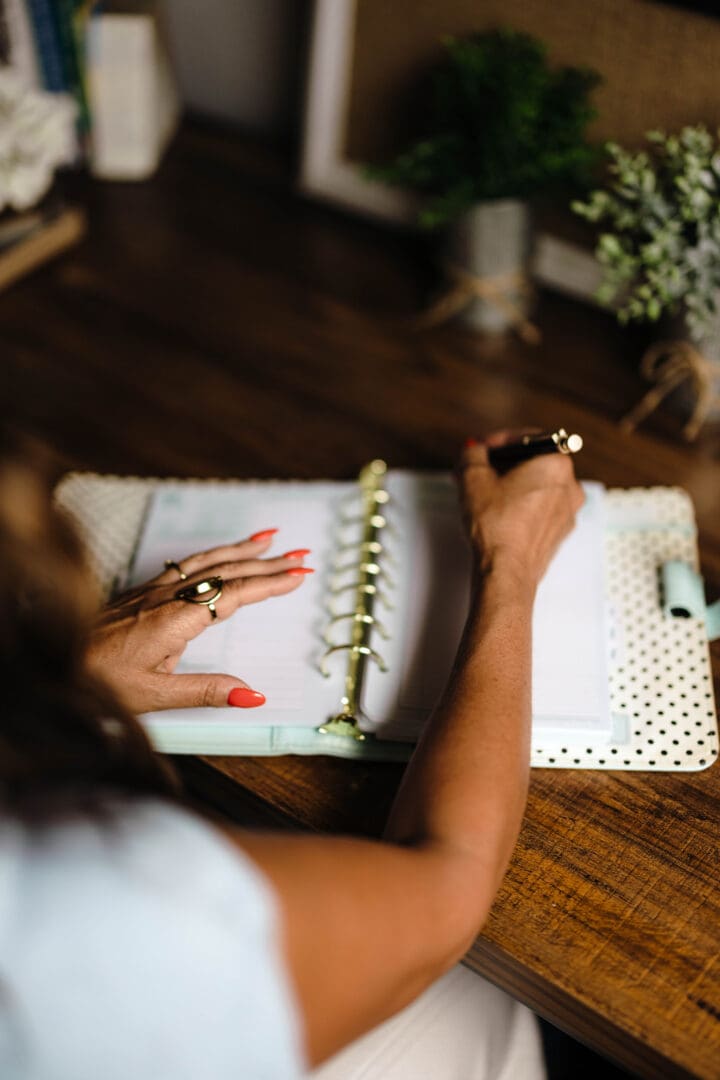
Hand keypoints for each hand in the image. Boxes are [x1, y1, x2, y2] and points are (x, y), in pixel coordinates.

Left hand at [85, 532, 311, 713]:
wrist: (53, 660)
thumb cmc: (98, 681)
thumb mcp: (156, 696)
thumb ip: (208, 691)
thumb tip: (254, 694)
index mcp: (176, 619)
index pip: (235, 593)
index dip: (271, 582)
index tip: (300, 574)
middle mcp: (167, 596)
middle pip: (227, 570)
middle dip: (268, 561)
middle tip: (302, 554)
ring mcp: (152, 589)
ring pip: (206, 560)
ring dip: (241, 548)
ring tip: (269, 539)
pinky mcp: (140, 591)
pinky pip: (187, 563)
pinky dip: (212, 553)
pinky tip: (219, 554)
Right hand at [458, 431, 584, 593]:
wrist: (507, 571)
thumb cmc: (497, 526)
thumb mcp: (473, 477)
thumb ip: (473, 454)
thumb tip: (474, 452)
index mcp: (556, 464)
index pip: (527, 439)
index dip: (498, 441)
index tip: (481, 448)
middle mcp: (569, 487)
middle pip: (533, 463)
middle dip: (503, 465)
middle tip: (479, 470)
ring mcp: (567, 513)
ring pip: (537, 488)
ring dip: (511, 486)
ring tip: (484, 494)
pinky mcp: (558, 534)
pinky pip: (539, 511)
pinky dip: (521, 507)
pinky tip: (498, 515)